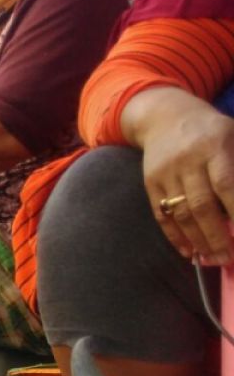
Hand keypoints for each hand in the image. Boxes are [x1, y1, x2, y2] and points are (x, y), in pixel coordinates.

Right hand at [128, 89, 233, 265]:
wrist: (164, 115)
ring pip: (181, 214)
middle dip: (216, 236)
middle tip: (228, 258)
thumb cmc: (211, 130)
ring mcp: (165, 173)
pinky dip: (175, 236)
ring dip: (198, 241)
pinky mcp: (150, 183)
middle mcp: (187, 161)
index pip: (226, 183)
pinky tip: (188, 252)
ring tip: (212, 259)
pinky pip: (161, 214)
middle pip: (201, 204)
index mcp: (215, 146)